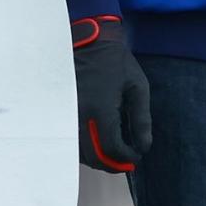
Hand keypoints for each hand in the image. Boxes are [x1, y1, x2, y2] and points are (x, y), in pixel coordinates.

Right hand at [72, 16, 151, 173]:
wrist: (88, 42)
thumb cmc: (116, 63)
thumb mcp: (138, 87)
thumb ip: (142, 119)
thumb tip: (144, 146)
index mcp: (101, 108)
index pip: (111, 148)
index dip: (126, 158)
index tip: (136, 155)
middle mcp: (80, 114)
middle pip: (93, 156)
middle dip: (112, 163)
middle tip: (126, 160)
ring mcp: (67, 114)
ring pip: (79, 152)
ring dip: (97, 158)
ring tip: (113, 151)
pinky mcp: (61, 112)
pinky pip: (71, 140)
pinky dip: (84, 148)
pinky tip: (97, 141)